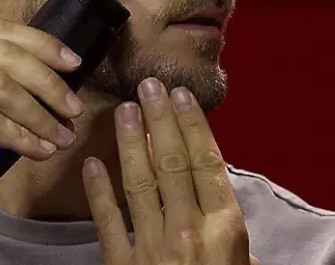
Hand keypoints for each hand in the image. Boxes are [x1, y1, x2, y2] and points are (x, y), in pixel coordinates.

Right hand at [0, 19, 84, 219]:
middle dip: (48, 81)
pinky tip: (36, 148)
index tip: (72, 63)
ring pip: (0, 85)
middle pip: (5, 55)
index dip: (40, 44)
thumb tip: (33, 100)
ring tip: (61, 135)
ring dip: (39, 113)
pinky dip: (18, 134)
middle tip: (73, 108)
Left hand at [83, 78, 258, 264]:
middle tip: (149, 86)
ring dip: (131, 142)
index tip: (181, 95)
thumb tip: (224, 209)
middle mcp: (188, 230)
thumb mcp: (242, 264)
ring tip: (124, 110)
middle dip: (160, 120)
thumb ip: (234, 235)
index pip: (207, 163)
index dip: (193, 125)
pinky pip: (108, 221)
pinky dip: (99, 192)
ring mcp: (152, 247)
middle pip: (173, 163)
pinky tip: (92, 164)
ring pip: (140, 183)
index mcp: (224, 227)